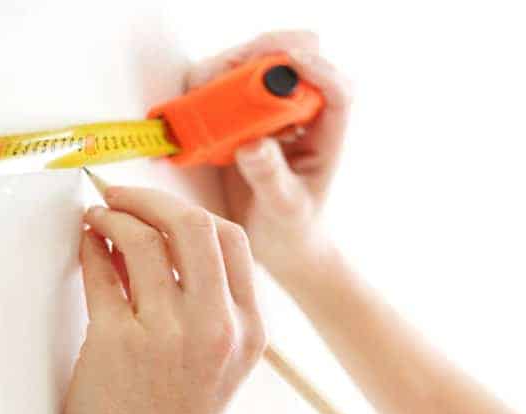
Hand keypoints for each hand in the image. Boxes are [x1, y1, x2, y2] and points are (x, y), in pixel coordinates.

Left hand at [62, 186, 265, 413]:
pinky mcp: (120, 344)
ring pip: (145, 240)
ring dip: (113, 218)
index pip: (231, 241)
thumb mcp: (212, 369)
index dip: (188, 212)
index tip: (155, 207)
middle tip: (117, 196)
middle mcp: (218, 328)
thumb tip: (152, 241)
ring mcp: (171, 336)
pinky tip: (84, 247)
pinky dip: (90, 248)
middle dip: (149, 199)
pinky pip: (102, 272)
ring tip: (95, 221)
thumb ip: (201, 309)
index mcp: (250, 333)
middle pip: (192, 226)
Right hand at [183, 29, 353, 290]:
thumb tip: (253, 145)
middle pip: (287, 61)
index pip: (335, 89)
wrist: (274, 243)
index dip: (316, 68)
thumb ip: (272, 180)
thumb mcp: (285, 209)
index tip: (290, 64)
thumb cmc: (293, 229)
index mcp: (326, 133)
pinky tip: (191, 114)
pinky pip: (218, 88)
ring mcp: (266, 112)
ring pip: (249, 67)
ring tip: (202, 96)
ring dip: (224, 72)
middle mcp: (298, 114)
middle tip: (229, 74)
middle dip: (259, 58)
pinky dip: (201, 92)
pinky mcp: (236, 116)